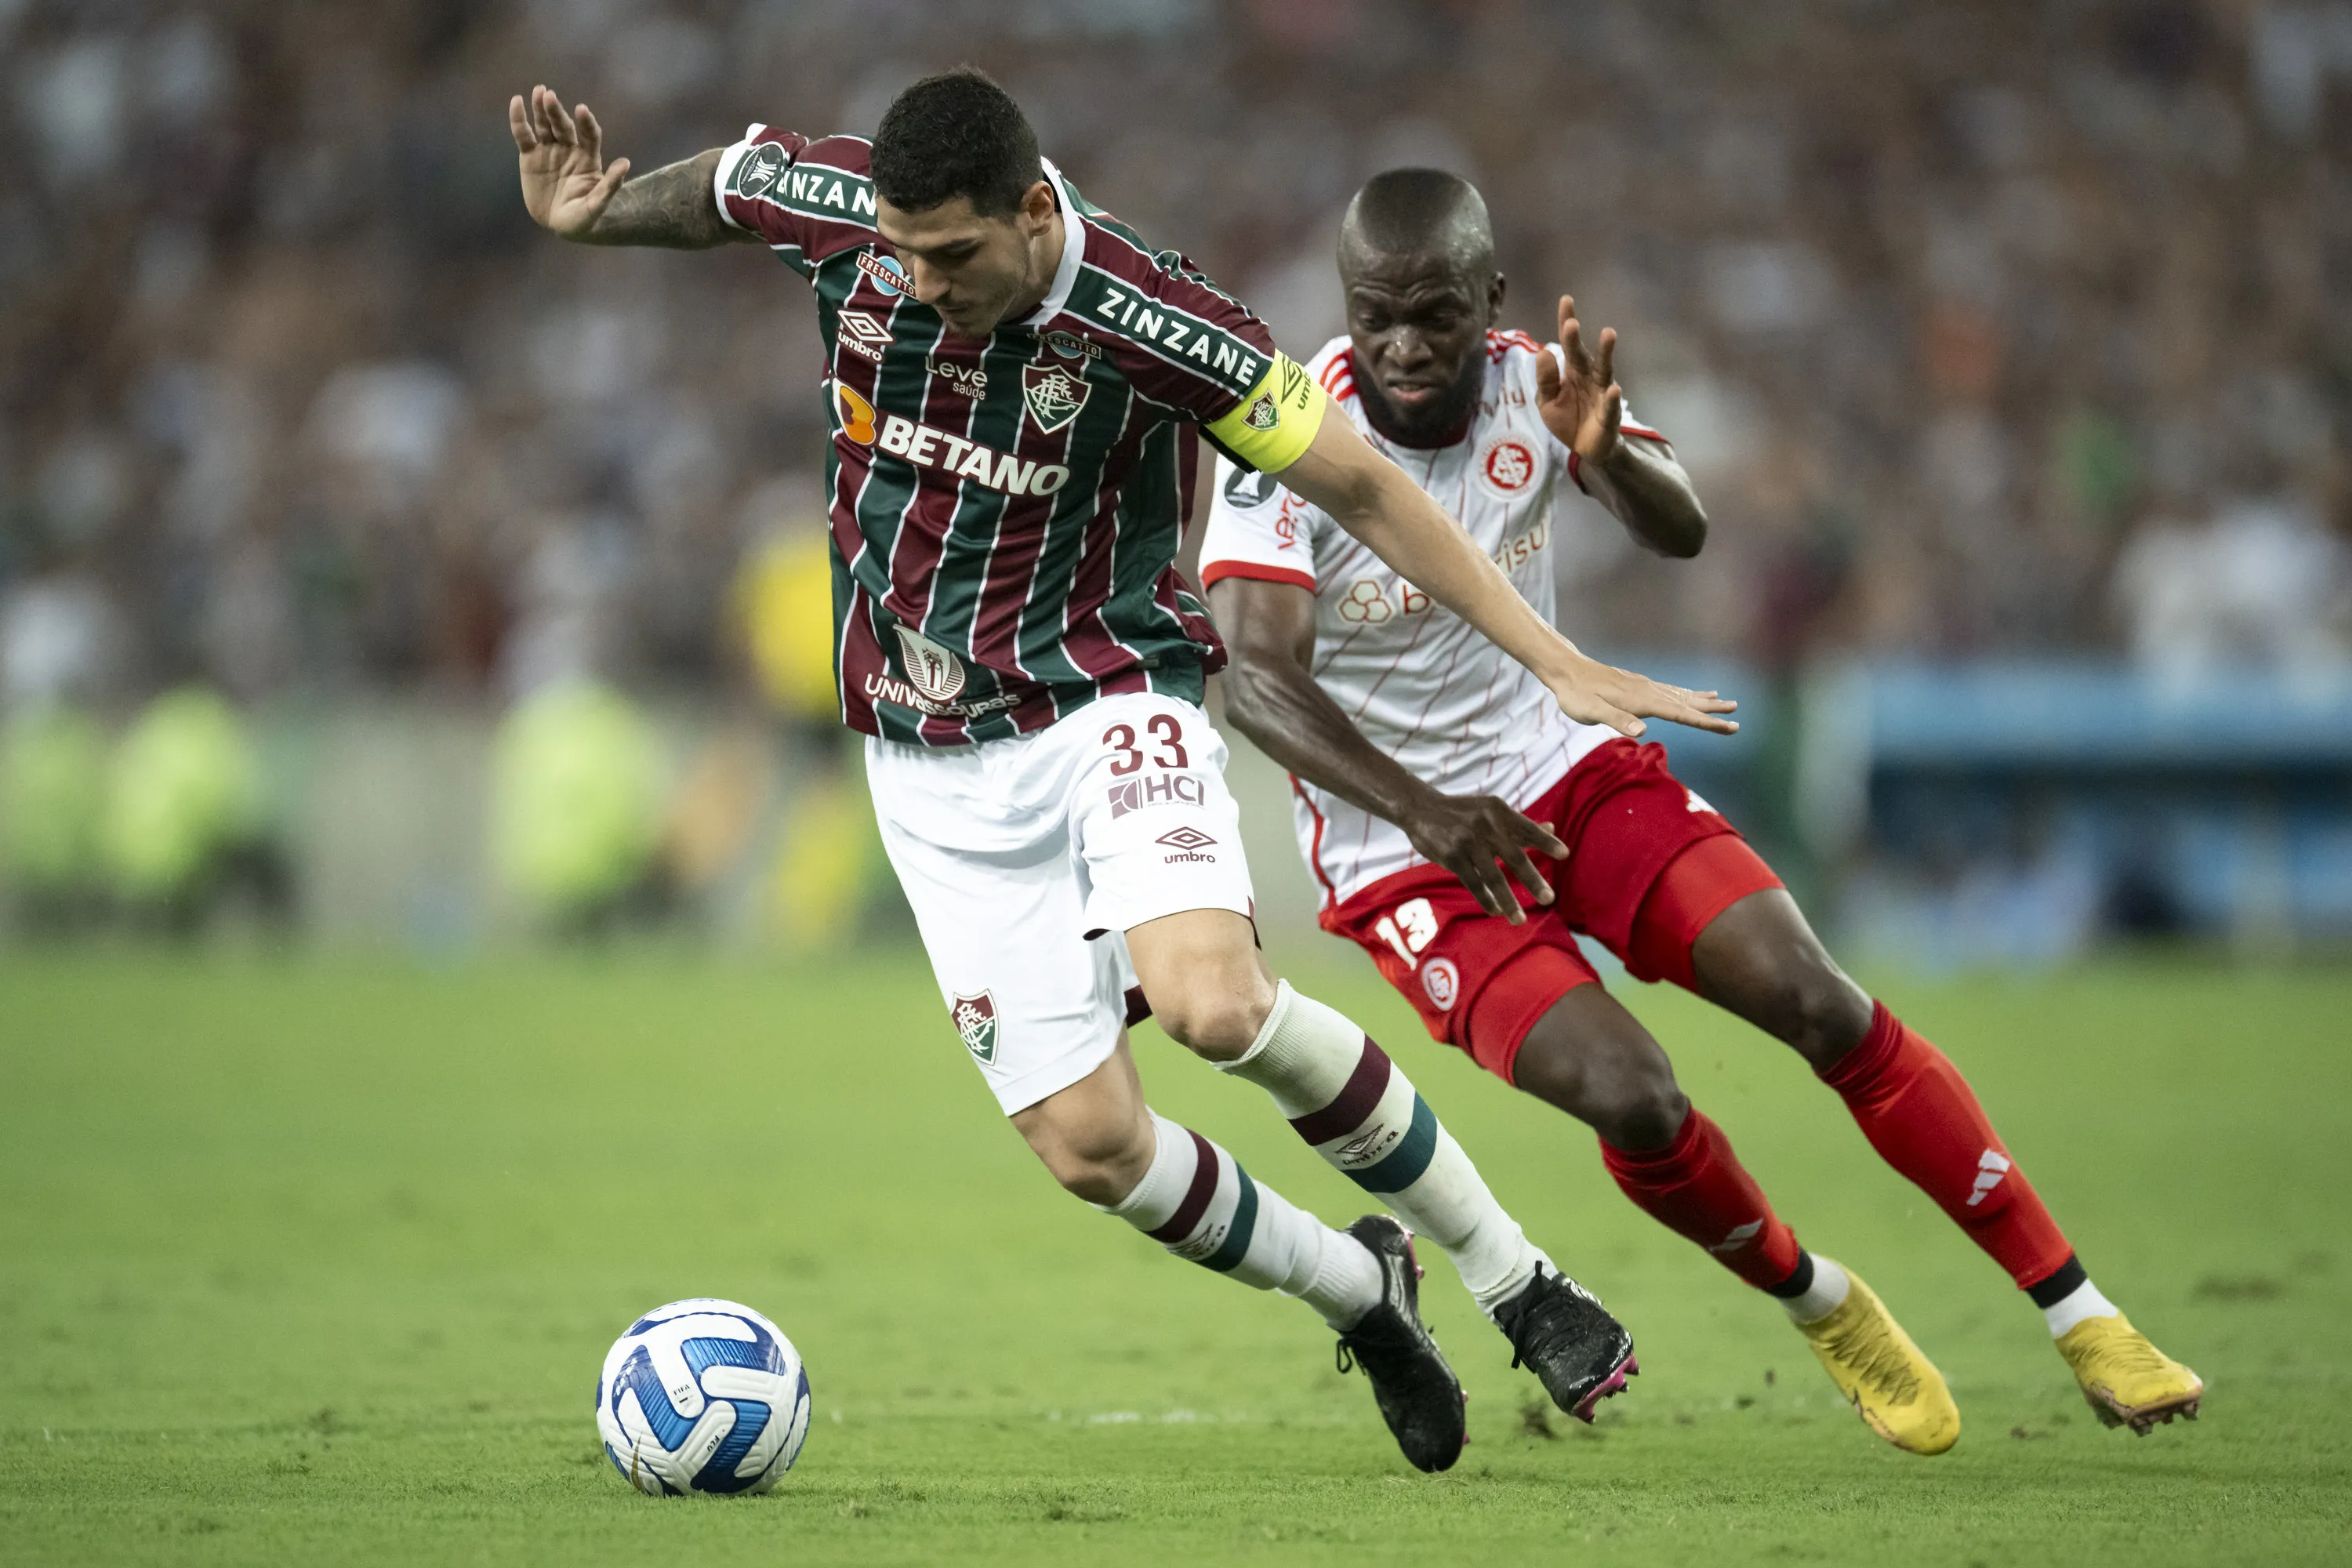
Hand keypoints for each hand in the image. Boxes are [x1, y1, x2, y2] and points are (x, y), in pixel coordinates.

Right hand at [509, 84, 629, 236]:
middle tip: (550, 95)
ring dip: (541, 108)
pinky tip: (516, 102)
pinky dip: (519, 119)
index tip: (581, 110)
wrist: (560, 224)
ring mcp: (549, 150)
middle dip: (557, 111)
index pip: (590, 135)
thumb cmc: (584, 217)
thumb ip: (610, 185)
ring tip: (539, 91)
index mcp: (588, 158)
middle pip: (564, 126)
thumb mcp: (597, 205)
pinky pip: (523, 135)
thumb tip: (625, 163)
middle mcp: (570, 149)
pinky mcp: (530, 155)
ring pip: (545, 125)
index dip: (586, 123)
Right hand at [1399, 790, 1569, 924]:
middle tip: (1549, 898)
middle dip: (1532, 879)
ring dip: (1508, 900)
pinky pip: (1473, 883)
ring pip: (1493, 876)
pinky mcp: (1452, 856)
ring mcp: (1467, 842)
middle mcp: (1485, 826)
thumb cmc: (1463, 812)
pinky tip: (1496, 911)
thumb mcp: (1490, 810)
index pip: (1527, 828)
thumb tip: (1552, 829)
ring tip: (1520, 919)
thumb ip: (1519, 824)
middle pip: (1514, 857)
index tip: (1564, 854)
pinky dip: (1486, 899)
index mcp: (1498, 812)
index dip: (1545, 841)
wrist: (1422, 808)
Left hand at [1533, 294, 1622, 464]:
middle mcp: (1588, 377)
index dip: (1566, 322)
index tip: (1566, 300)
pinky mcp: (1609, 414)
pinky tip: (1613, 389)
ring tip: (1608, 334)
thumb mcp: (1547, 402)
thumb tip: (1543, 352)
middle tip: (1571, 323)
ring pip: (1604, 371)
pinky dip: (1612, 398)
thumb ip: (1545, 380)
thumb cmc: (1566, 419)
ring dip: (1605, 353)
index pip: (1567, 344)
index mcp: (1571, 371)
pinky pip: (1611, 405)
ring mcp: (1601, 393)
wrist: (1585, 449)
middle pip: (1581, 354)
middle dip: (1575, 340)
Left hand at [1546, 653, 1738, 738]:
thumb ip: (1616, 719)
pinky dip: (1686, 694)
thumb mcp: (1590, 711)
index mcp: (1641, 700)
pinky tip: (1691, 695)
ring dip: (1703, 701)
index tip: (1730, 727)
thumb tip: (1642, 731)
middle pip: (1687, 703)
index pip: (1680, 714)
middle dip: (1712, 711)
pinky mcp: (1638, 685)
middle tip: (1737, 716)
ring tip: (1725, 701)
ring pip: (1680, 695)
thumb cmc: (1575, 695)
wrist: (1566, 670)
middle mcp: (1647, 691)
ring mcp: (1644, 686)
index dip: (1706, 723)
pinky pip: (1669, 691)